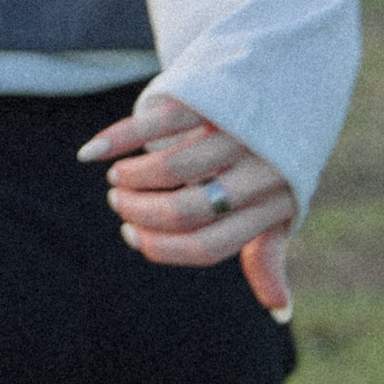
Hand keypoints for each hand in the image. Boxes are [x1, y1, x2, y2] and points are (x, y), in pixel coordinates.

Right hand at [76, 93, 296, 318]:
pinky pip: (152, 124)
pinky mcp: (208, 94)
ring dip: (130, 181)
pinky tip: (90, 154)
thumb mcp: (282, 199)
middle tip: (120, 205)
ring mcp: (233, 129)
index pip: (209, 246)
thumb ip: (268, 250)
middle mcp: (258, 169)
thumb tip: (281, 314)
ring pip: (167, 169)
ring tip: (119, 180)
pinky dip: (114, 142)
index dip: (163, 248)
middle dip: (140, 214)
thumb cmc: (279, 150)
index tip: (134, 237)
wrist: (293, 69)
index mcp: (273, 203)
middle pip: (184, 211)